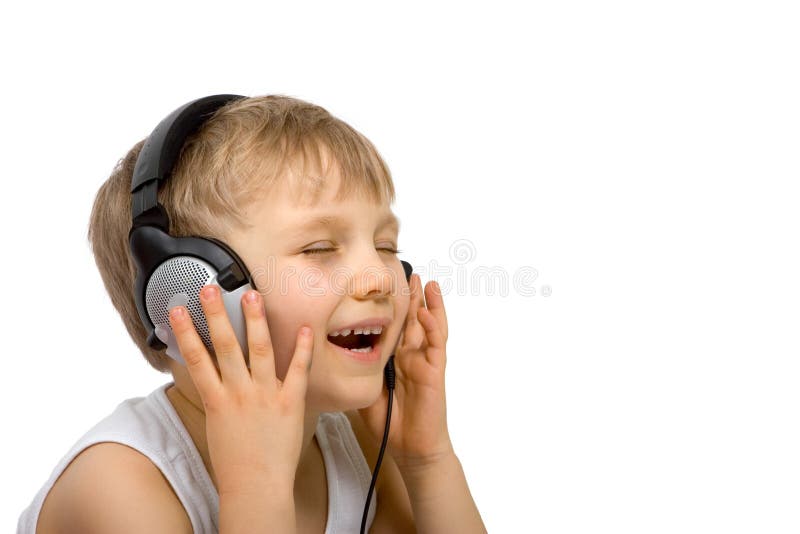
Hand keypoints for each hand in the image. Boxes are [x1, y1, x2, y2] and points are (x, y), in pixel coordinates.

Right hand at [167, 285, 313, 495]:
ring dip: (255, 321)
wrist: (256, 488)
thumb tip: (212, 374)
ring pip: (259, 350)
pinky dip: (302, 348)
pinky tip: (304, 328)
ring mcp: (265, 396)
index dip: (185, 331)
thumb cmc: (234, 462)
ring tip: (252, 295)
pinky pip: (297, 371)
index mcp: (218, 400)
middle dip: (216, 314)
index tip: (176, 308)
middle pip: (225, 346)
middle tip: (210, 288)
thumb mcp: (217, 424)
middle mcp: (240, 393)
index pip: (197, 358)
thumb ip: (218, 395)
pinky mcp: (290, 403)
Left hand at [358, 274, 453, 471]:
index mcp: (397, 360)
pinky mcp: (434, 371)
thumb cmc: (391, 423)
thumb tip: (329, 359)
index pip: (395, 328)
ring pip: (430, 326)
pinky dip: (433, 326)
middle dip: (413, 298)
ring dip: (430, 304)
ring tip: (427, 283)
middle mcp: (412, 357)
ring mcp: (425, 362)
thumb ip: (356, 372)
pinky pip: (436, 344)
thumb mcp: (365, 391)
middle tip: (410, 274)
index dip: (392, 308)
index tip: (384, 289)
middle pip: (414, 320)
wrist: (410, 448)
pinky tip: (427, 312)